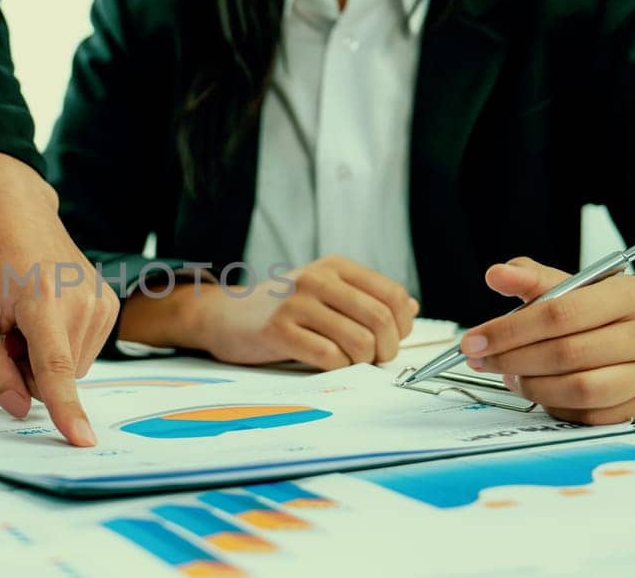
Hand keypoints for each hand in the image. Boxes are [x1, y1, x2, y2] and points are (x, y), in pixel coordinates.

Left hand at [0, 152, 117, 446]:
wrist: (15, 206)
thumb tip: (19, 408)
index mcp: (41, 297)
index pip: (55, 366)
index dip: (66, 408)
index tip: (83, 440)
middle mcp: (81, 300)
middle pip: (53, 377)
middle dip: (23, 367)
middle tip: (5, 324)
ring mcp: (102, 302)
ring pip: (69, 369)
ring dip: (39, 355)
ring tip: (23, 313)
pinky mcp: (110, 306)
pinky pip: (80, 353)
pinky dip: (56, 344)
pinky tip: (42, 312)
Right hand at [120, 256, 418, 370]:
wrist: (224, 315)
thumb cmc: (281, 309)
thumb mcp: (322, 290)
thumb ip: (364, 298)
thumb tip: (410, 310)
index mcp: (334, 266)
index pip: (392, 295)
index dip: (402, 325)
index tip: (392, 340)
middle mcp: (316, 279)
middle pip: (380, 319)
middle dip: (386, 349)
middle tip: (375, 359)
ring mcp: (296, 303)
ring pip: (358, 341)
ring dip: (362, 362)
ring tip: (350, 362)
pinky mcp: (278, 330)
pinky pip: (328, 357)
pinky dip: (337, 368)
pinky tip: (326, 364)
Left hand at [460, 257, 634, 425]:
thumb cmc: (602, 313)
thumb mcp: (573, 288)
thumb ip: (533, 280)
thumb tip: (496, 274)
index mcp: (633, 294)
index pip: (560, 313)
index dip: (510, 330)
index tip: (473, 341)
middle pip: (567, 354)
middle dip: (513, 360)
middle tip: (482, 362)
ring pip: (579, 390)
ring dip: (533, 387)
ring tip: (511, 377)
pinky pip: (591, 416)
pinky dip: (556, 407)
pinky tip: (542, 393)